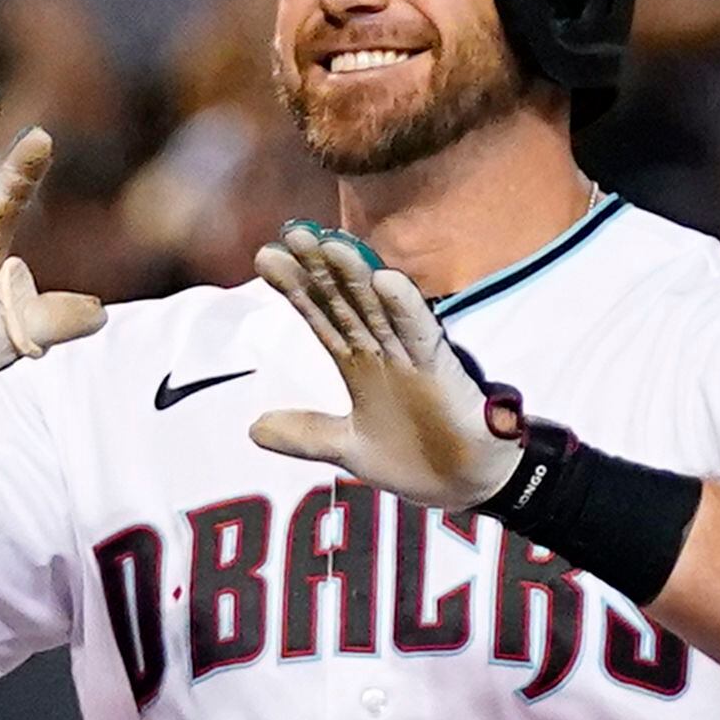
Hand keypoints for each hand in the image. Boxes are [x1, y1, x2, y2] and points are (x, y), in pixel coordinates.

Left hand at [247, 222, 523, 512]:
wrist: (468, 486)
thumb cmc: (416, 459)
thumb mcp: (350, 448)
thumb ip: (307, 434)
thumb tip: (252, 429)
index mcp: (358, 363)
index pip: (322, 317)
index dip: (296, 288)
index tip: (266, 256)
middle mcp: (381, 351)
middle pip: (345, 302)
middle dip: (319, 269)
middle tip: (291, 233)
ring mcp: (410, 357)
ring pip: (378, 309)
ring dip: (356, 277)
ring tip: (331, 243)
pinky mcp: (441, 370)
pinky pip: (421, 335)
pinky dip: (405, 309)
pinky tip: (386, 280)